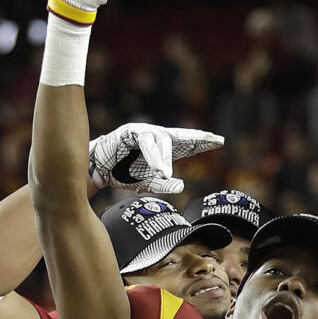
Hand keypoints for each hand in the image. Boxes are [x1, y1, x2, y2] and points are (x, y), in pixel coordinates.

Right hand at [88, 124, 222, 193]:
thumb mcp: (147, 184)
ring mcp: (143, 132)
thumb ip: (164, 185)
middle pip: (180, 135)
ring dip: (165, 157)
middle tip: (213, 140)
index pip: (187, 144)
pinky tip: (156, 167)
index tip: (220, 141)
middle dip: (197, 137)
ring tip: (165, 174)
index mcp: (164, 148)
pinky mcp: (129, 132)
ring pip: (161, 140)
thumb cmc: (124, 174)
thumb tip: (181, 186)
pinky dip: (151, 154)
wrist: (97, 170)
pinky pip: (144, 141)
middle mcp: (156, 137)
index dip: (202, 142)